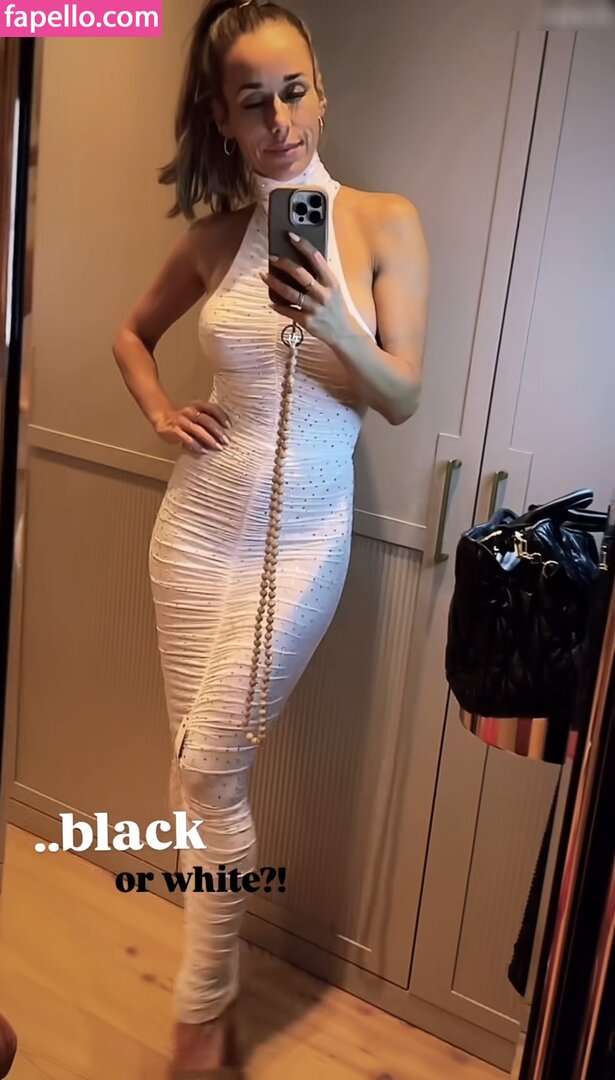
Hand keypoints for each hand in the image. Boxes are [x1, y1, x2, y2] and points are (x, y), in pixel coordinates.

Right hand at [154, 399, 231, 453]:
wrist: (162, 417)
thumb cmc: (184, 418)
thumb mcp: (196, 415)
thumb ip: (207, 421)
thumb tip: (223, 434)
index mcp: (197, 406)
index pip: (211, 408)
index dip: (221, 416)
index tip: (228, 426)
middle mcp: (190, 411)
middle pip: (206, 420)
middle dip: (217, 431)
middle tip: (225, 441)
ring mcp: (181, 421)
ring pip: (197, 429)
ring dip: (209, 439)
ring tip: (217, 447)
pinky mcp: (174, 430)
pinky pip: (187, 438)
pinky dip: (196, 445)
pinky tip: (203, 451)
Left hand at [260, 232, 353, 347]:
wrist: (344, 332)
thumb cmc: (336, 307)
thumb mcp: (333, 288)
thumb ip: (320, 275)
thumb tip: (300, 260)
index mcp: (331, 281)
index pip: (316, 258)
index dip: (303, 245)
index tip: (290, 236)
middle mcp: (323, 293)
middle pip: (300, 274)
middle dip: (283, 263)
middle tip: (271, 257)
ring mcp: (314, 308)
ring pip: (290, 293)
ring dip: (274, 283)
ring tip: (263, 275)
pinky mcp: (307, 321)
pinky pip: (288, 311)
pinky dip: (278, 306)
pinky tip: (270, 301)